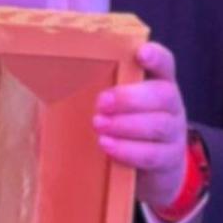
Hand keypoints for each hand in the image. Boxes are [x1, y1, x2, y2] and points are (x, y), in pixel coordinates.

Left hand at [94, 41, 188, 212]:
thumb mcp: (119, 107)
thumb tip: (48, 95)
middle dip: (130, 98)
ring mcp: (174, 133)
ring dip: (126, 125)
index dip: (156, 57)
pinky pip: (152, 154)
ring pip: (158, 125)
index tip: (140, 53)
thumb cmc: (127, 127)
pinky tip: (107, 145)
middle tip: (101, 102)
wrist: (153, 169)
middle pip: (163, 95)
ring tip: (98, 124)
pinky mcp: (169, 160)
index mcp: (160, 83)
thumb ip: (100, 94)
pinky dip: (128, 150)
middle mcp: (172, 106)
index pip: (165, 64)